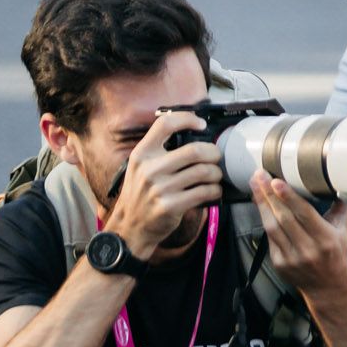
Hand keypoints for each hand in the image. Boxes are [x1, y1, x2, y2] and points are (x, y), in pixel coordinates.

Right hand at [107, 109, 222, 255]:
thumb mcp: (140, 167)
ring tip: (215, 175)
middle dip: (213, 152)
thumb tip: (194, 135)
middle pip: (194, 150)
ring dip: (216, 173)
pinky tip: (213, 191)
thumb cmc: (141, 194)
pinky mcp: (170, 206)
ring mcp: (160, 188)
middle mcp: (149, 169)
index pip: (165, 125)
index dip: (187, 119)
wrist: (130, 226)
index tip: (201, 124)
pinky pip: (204, 192)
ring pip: (203, 172)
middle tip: (216, 156)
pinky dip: (215, 190)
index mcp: (142, 154)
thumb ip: (160, 150)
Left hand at [249, 175, 346, 299]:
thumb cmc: (336, 252)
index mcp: (326, 239)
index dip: (289, 197)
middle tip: (259, 175)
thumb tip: (338, 180)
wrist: (328, 286)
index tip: (276, 182)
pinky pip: (269, 237)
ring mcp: (291, 258)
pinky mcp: (279, 264)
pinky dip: (264, 219)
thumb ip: (342, 205)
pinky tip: (260, 204)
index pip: (304, 214)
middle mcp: (308, 249)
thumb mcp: (344, 229)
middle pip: (283, 218)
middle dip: (269, 195)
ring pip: (272, 227)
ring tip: (255, 185)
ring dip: (261, 204)